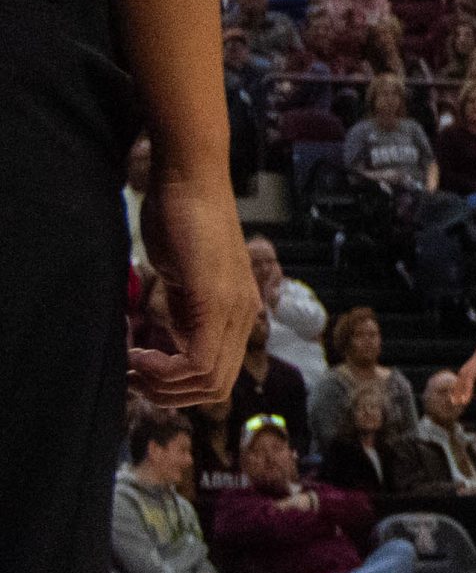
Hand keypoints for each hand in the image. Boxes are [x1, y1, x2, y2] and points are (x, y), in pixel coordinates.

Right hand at [129, 161, 253, 407]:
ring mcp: (234, 307)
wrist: (189, 178)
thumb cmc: (180, 219)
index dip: (179, 388)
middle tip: (133, 378)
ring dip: (164, 385)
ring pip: (209, 380)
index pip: (219, 375)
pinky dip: (165, 370)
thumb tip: (173, 346)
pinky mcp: (216, 299)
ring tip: (134, 366)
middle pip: (217, 387)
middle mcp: (244, 313)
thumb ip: (184, 313)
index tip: (142, 374)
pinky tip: (140, 354)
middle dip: (170, 394)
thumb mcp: (183, 279)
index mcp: (238, 311)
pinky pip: (199, 361)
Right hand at [452, 325, 475, 407]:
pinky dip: (458, 382)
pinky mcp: (474, 359)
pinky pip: (464, 371)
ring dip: (458, 386)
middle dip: (466, 387)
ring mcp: (475, 357)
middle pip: (470, 372)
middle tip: (464, 402)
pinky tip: (456, 393)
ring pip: (463, 372)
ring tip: (454, 402)